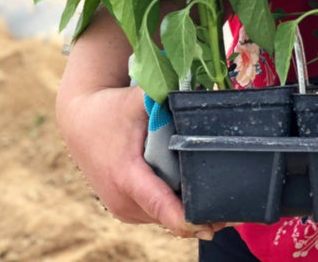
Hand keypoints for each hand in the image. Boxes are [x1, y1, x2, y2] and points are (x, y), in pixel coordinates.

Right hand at [57, 83, 219, 239]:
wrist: (79, 122)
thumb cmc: (110, 110)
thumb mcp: (136, 100)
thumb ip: (166, 100)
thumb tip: (198, 93)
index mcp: (127, 176)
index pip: (162, 206)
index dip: (188, 219)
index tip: (214, 224)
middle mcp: (123, 201)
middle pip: (170, 216)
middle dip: (202, 215)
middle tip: (237, 209)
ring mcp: (124, 210)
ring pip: (165, 217)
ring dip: (189, 212)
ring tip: (222, 201)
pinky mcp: (126, 210)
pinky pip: (157, 213)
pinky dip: (175, 207)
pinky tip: (196, 195)